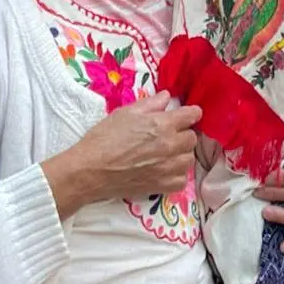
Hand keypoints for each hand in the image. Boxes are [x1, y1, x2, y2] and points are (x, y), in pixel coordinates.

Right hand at [43, 90, 198, 217]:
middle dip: (184, 134)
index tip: (190, 114)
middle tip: (171, 134)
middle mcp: (170, 146)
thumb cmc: (104, 137)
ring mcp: (168, 168)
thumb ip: (150, 104)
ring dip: (181, 154)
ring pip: (189, 159)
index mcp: (162, 124)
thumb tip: (167, 96)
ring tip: (167, 153)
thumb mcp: (125, 113)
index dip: (192, 113)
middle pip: (192, 138)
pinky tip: (164, 170)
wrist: (91, 170)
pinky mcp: (162, 186)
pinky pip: (182, 180)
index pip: (191, 116)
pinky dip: (176, 175)